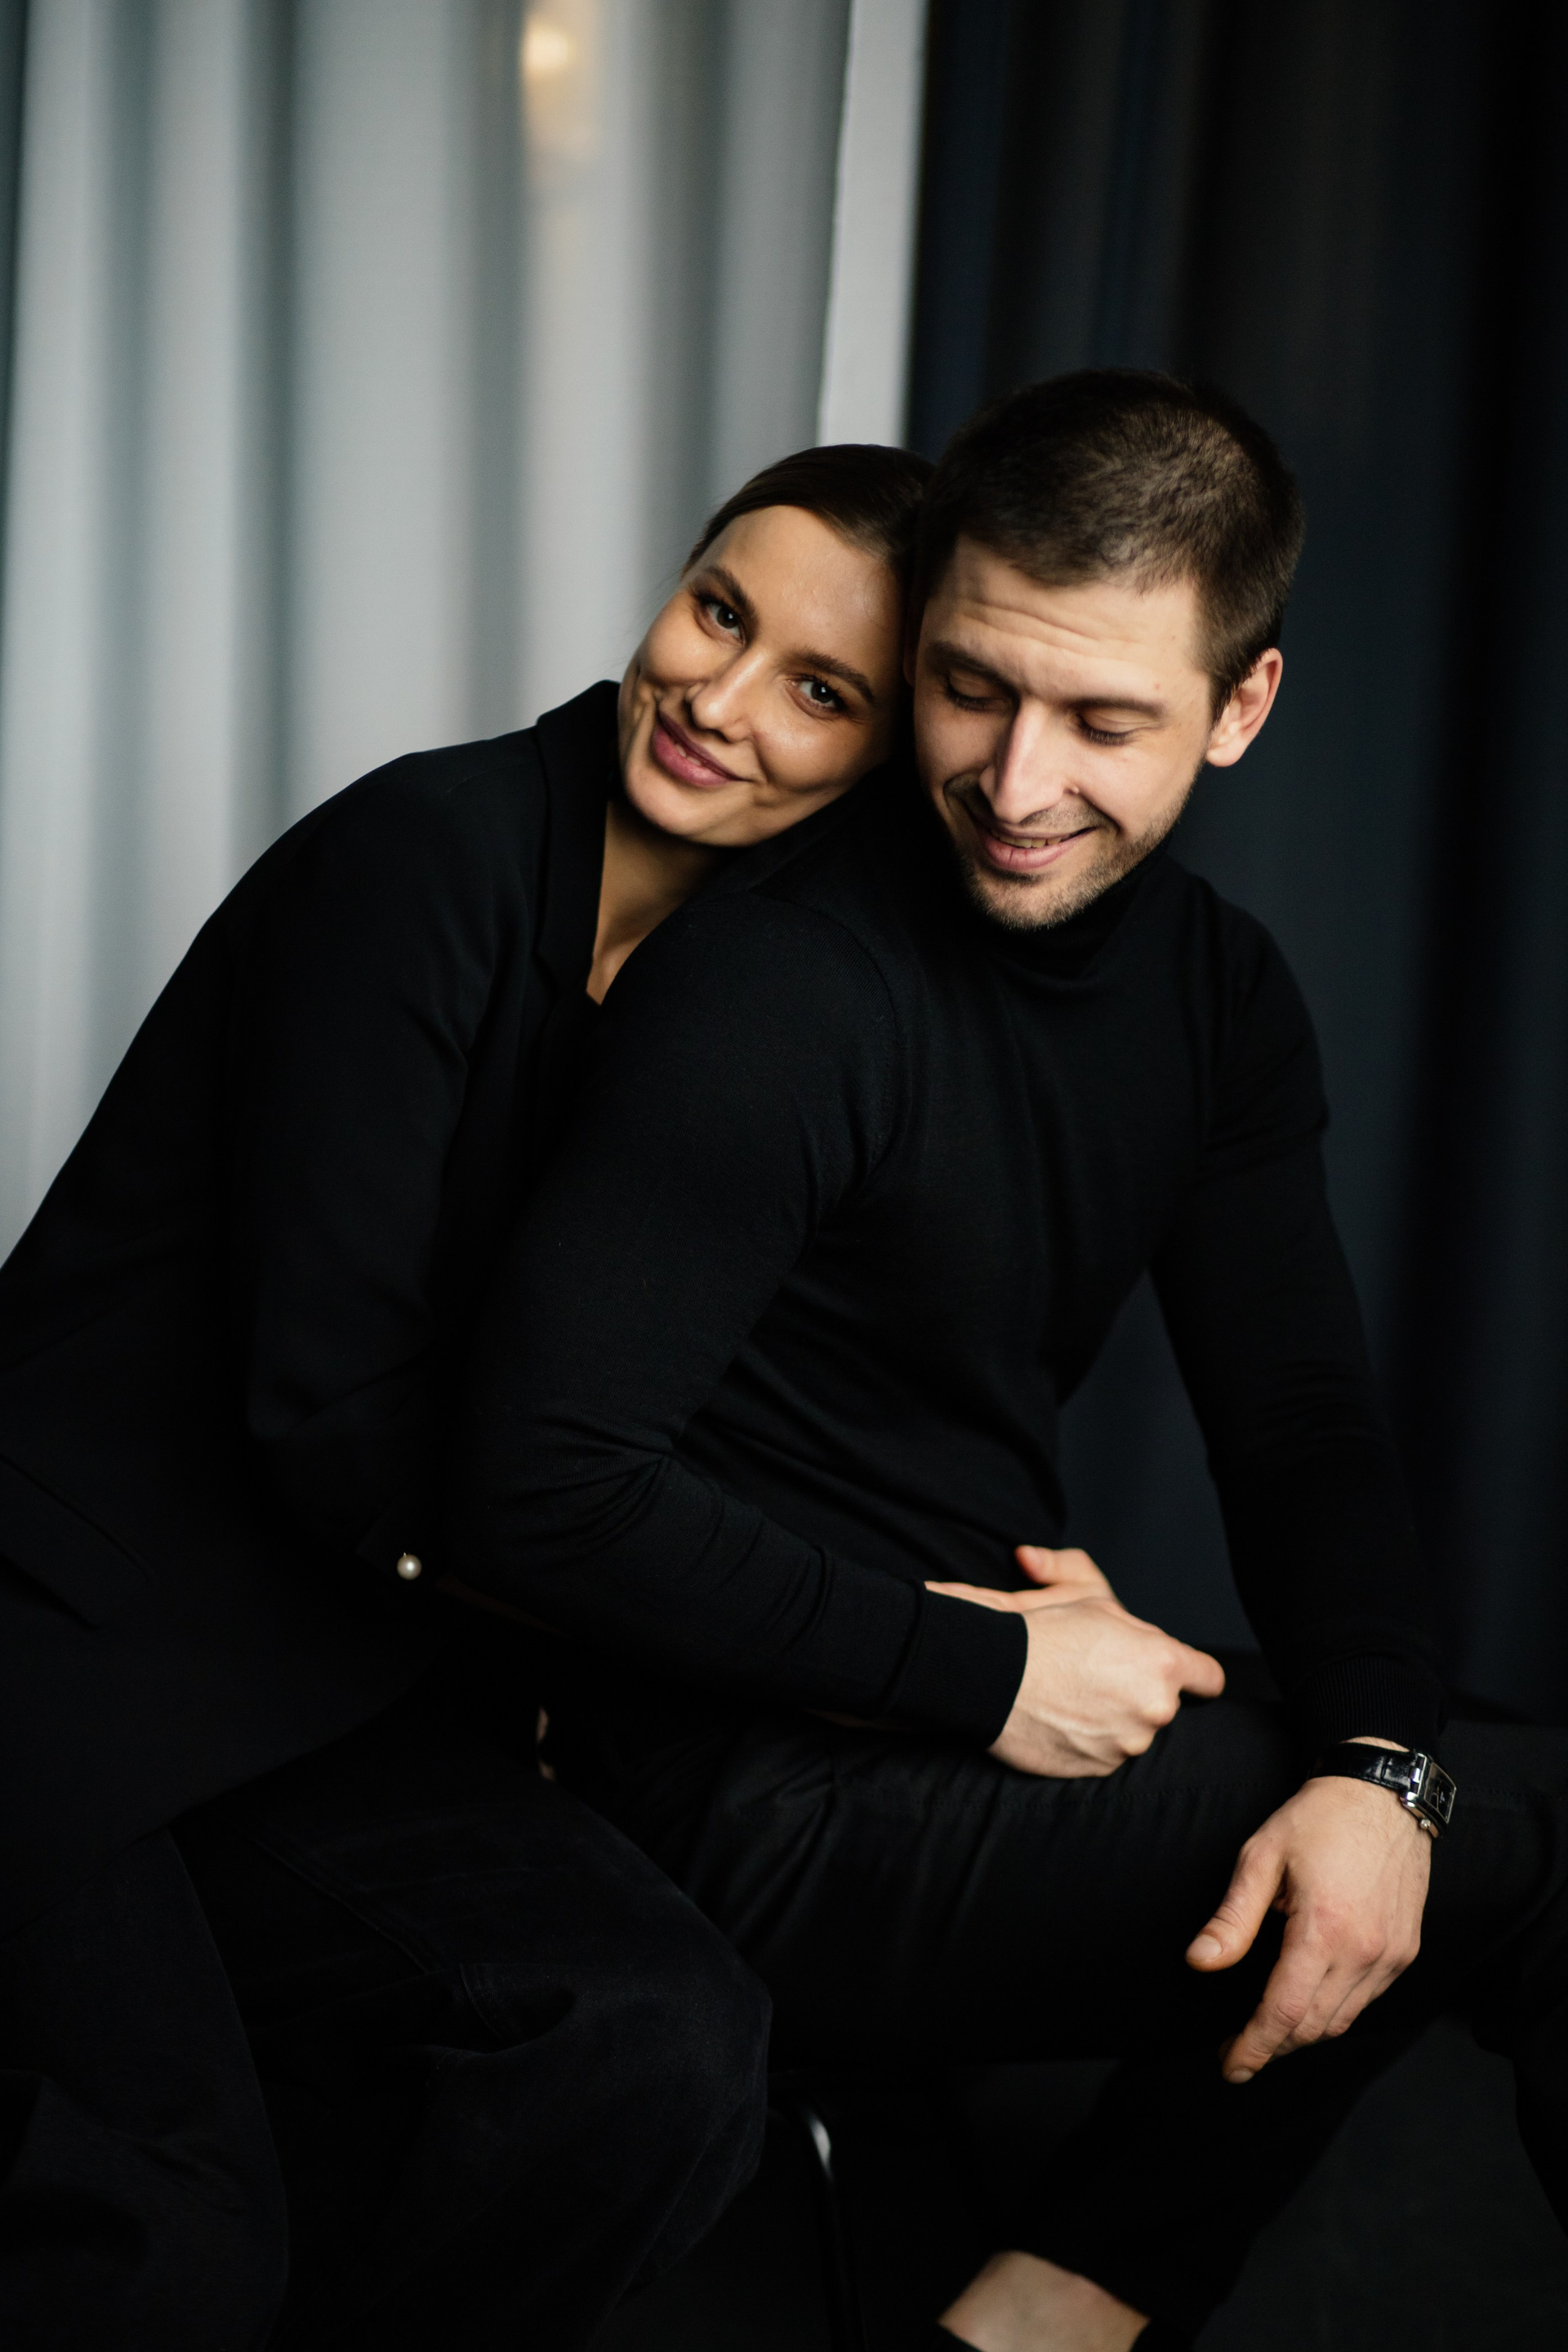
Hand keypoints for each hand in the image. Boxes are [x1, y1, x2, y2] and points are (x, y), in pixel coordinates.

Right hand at [928, 1551, 1223, 1775]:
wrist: (993, 1673)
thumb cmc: (1047, 1630)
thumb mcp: (1097, 1602)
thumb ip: (1140, 1630)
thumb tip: (1152, 1645)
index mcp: (1163, 1663)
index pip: (1209, 1678)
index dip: (1197, 1676)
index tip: (1187, 1678)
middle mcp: (1155, 1708)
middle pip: (1163, 1704)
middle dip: (1139, 1692)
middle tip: (1097, 1675)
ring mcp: (1128, 1744)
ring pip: (1133, 1730)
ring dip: (1114, 1718)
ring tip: (1072, 1696)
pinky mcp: (1099, 1769)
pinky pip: (1105, 1753)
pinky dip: (1089, 1740)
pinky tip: (1061, 1718)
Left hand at [1186, 1741, 1431, 2081]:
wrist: (1384, 1792)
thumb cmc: (1317, 1818)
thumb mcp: (1261, 1857)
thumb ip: (1232, 1918)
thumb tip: (1200, 1962)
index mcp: (1325, 1929)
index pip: (1284, 2013)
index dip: (1253, 2047)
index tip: (1228, 2065)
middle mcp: (1365, 1952)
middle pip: (1313, 2027)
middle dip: (1271, 2046)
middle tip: (1236, 2049)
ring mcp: (1391, 1955)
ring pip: (1341, 2021)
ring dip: (1301, 2035)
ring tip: (1265, 2031)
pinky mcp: (1405, 1951)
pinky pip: (1365, 2001)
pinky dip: (1332, 2013)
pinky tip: (1306, 2003)